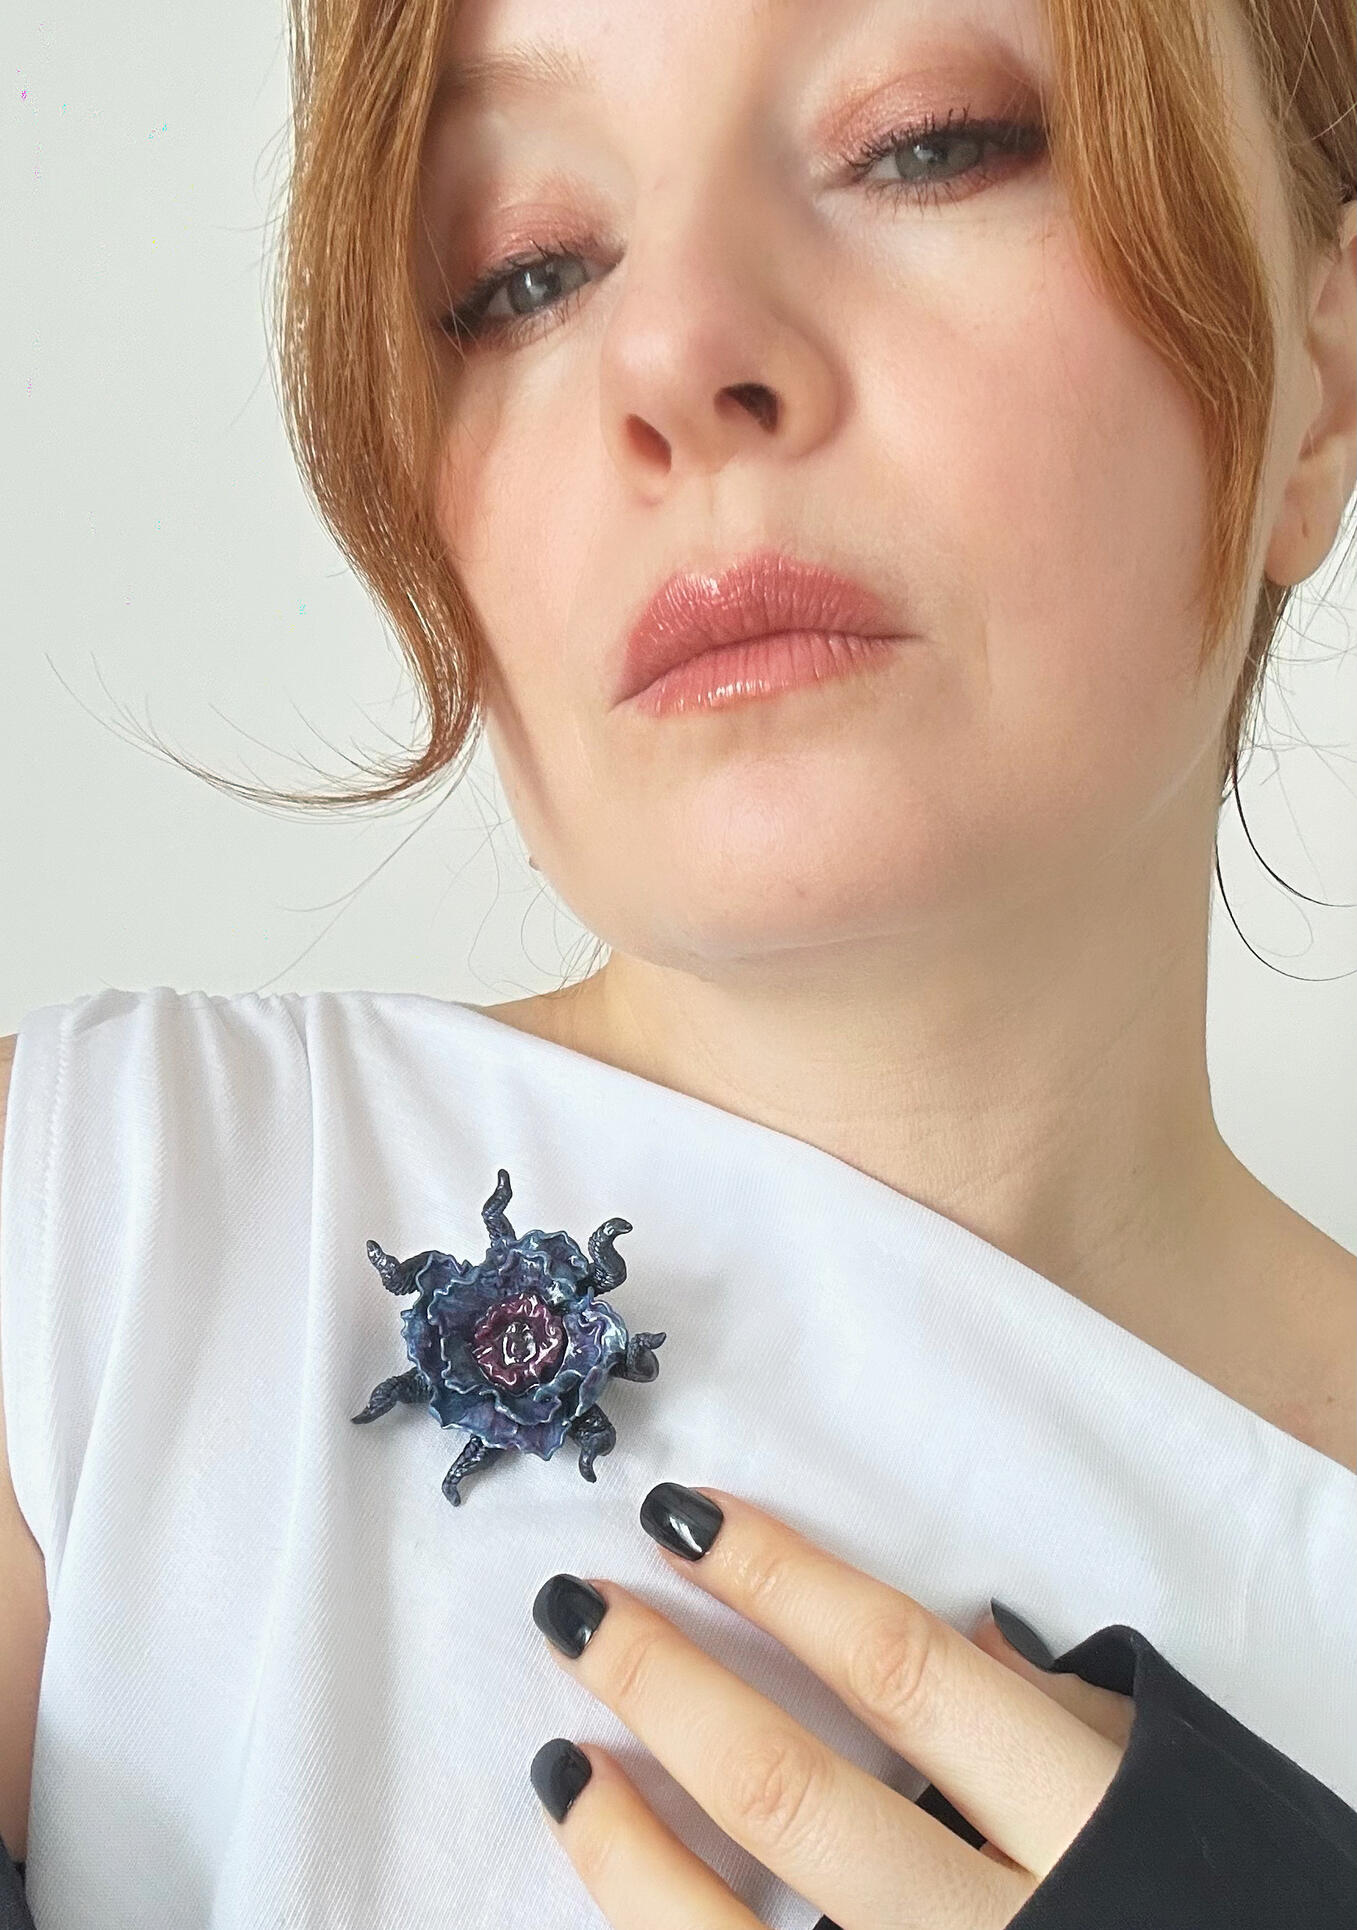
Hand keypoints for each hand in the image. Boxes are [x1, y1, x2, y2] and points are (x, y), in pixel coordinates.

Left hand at [528, 1482, 1133, 1928]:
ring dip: (627, 1846)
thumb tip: (955, 1631)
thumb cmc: (1206, 1892)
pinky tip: (615, 1880)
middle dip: (668, 1686)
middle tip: (574, 1606)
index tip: (683, 1516)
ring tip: (562, 1760)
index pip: (902, 1670)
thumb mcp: (1161, 1790)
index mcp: (1081, 1821)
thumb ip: (1052, 1718)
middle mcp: (999, 1924)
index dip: (780, 1582)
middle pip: (791, 1792)